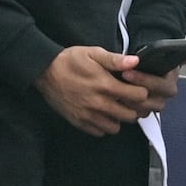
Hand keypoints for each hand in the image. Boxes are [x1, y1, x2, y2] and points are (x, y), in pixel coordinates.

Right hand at [41, 43, 159, 136]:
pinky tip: (101, 114)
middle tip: (127, 99)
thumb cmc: (70, 61)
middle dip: (132, 108)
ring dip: (118, 118)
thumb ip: (115, 59)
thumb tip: (135, 61)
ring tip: (114, 107)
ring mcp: (88, 115)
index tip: (136, 88)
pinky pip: (99, 132)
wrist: (44, 72)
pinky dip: (103, 125)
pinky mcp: (79, 122)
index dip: (141, 92)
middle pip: (130, 116)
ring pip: (116, 127)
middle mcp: (99, 104)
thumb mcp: (93, 53)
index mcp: (106, 85)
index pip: (138, 97)